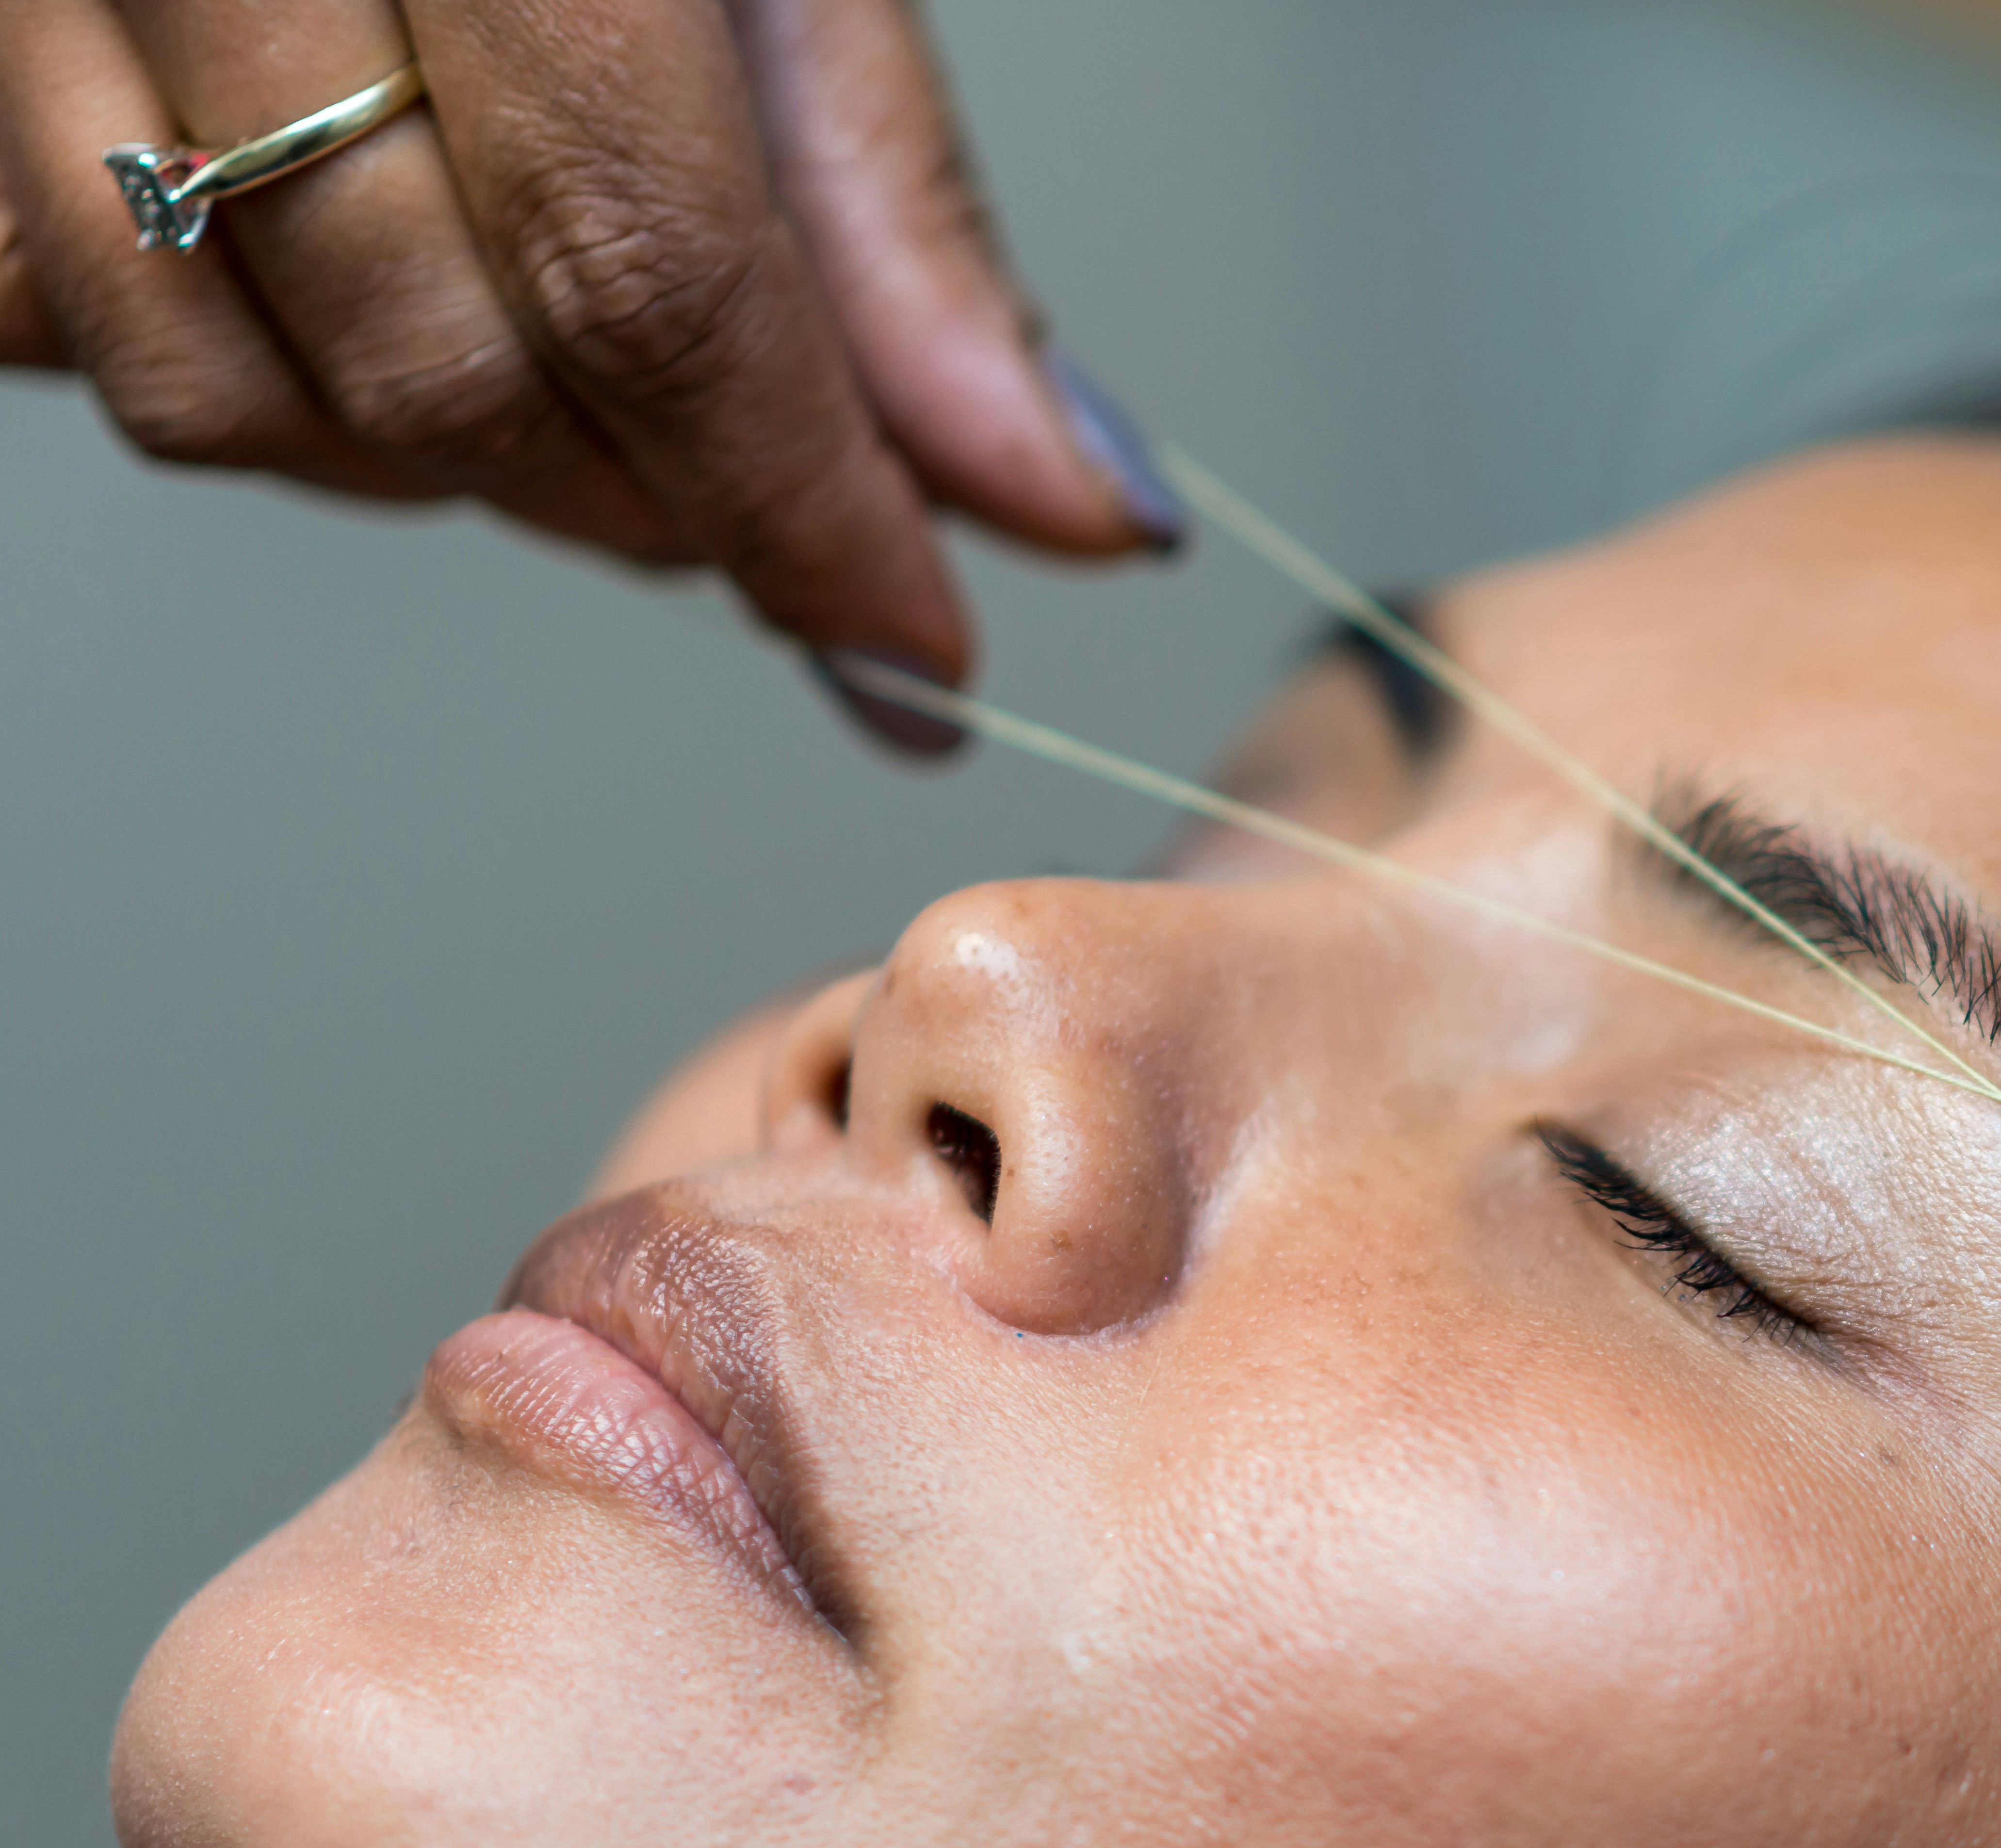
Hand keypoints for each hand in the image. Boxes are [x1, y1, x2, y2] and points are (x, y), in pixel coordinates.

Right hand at [0, 0, 1181, 731]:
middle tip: (778, 506)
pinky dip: (257, 372)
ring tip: (581, 386)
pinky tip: (377, 296)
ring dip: (446, 465)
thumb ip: (898, 216)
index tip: (911, 637)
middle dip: (650, 504)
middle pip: (441, 367)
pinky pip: (59, 312)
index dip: (795, 504)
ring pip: (225, 385)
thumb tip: (1059, 496)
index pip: (646, 268)